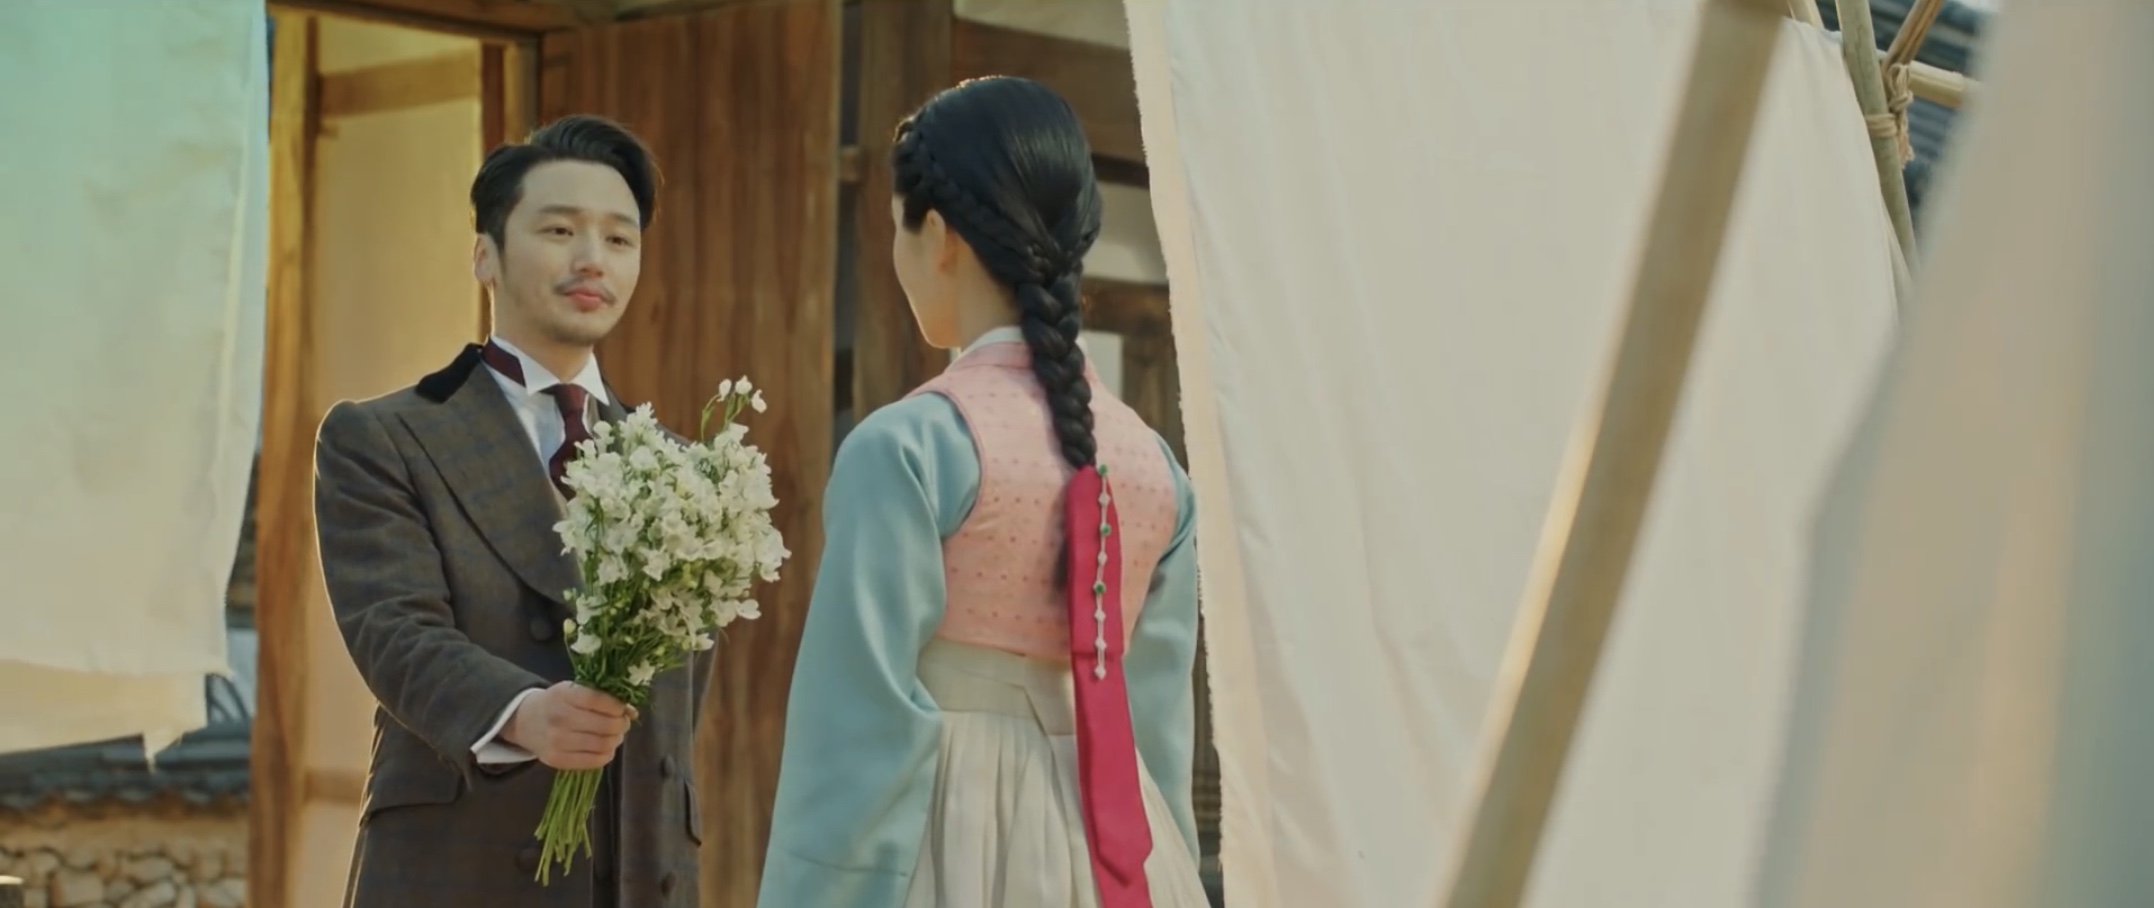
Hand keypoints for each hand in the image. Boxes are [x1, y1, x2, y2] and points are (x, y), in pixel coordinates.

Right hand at [503, 682, 636, 770]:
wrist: (527, 721)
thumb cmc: (559, 702)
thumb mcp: (575, 690)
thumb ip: (603, 697)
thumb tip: (633, 712)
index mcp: (563, 695)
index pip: (598, 700)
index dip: (617, 706)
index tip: (622, 708)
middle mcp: (559, 718)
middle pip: (605, 725)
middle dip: (621, 724)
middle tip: (622, 722)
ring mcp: (557, 742)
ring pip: (603, 744)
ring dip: (616, 739)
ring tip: (613, 734)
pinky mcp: (558, 760)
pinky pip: (595, 761)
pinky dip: (607, 754)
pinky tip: (604, 746)